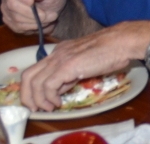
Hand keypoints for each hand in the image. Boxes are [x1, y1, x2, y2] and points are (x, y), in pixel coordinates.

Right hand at [1, 0, 66, 34]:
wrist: (52, 9)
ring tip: (49, 18)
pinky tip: (41, 23)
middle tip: (48, 15)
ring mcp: (5, 7)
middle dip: (32, 12)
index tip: (32, 1)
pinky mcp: (8, 20)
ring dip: (35, 21)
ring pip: (15, 17)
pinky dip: (32, 26)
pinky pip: (17, 26)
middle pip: (11, 3)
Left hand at [17, 22, 144, 112]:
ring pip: (33, 82)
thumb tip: (61, 88)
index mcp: (60, 51)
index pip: (37, 70)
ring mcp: (60, 59)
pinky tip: (58, 102)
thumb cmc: (111, 50)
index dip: (35, 88)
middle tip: (37, 108)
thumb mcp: (85, 63)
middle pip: (27, 76)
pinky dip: (49, 98)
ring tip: (49, 107)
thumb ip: (70, 74)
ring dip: (38, 100)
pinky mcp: (66, 66)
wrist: (122, 41)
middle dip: (27, 96)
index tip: (44, 101)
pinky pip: (47, 86)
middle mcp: (56, 54)